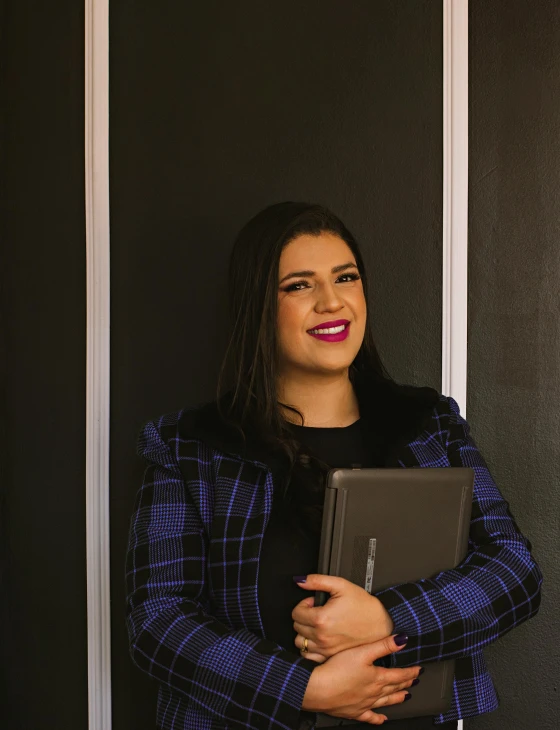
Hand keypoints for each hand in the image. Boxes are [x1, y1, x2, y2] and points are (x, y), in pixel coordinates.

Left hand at [292, 574, 393, 661]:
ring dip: (305, 632)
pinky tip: (319, 638)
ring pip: (300, 642)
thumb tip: (300, 581)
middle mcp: (322, 636)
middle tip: (318, 612)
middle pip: (297, 627)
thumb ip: (317, 581)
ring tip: (318, 624)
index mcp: (322, 619)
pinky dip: (310, 647)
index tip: (314, 603)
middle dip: (304, 617)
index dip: (304, 604)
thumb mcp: (341, 585)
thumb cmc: (364, 606)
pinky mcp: (330, 657)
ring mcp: (326, 649)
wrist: (381, 624)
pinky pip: (308, 655)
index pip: (296, 613)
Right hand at [302, 634, 420, 724]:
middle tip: (414, 681)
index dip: (410, 672)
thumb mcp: (362, 652)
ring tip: (405, 697)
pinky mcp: (353, 711)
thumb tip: (402, 639)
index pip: (400, 675)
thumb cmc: (337, 670)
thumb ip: (383, 645)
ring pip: (385, 702)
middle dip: (405, 684)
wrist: (318, 690)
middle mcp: (374, 693)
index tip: (419, 670)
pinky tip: (382, 719)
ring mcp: (364, 704)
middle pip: (394, 688)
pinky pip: (369, 717)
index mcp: (377, 678)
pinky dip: (377, 718)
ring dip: (396, 698)